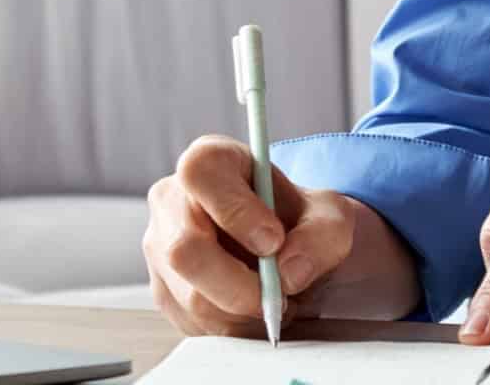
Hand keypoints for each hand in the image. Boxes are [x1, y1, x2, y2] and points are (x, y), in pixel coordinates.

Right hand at [143, 135, 421, 335]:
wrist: (291, 253)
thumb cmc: (301, 222)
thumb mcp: (330, 218)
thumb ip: (320, 236)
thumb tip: (288, 271)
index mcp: (209, 161)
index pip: (201, 175)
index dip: (236, 211)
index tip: (274, 240)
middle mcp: (172, 201)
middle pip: (184, 250)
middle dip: (239, 286)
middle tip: (280, 295)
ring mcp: (159, 249)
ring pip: (191, 297)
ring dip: (244, 313)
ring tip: (276, 301)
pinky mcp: (165, 292)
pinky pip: (194, 324)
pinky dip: (234, 328)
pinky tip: (255, 311)